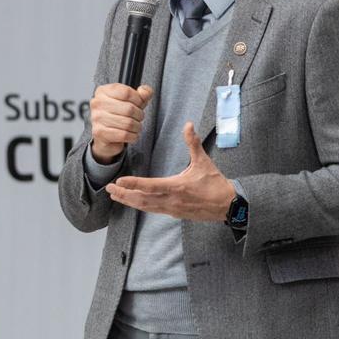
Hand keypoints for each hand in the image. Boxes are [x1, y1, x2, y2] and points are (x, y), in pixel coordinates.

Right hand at [89, 83, 153, 162]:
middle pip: (129, 108)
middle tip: (137, 118)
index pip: (126, 92)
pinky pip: (124, 135)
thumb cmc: (119, 116)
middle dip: (139, 115)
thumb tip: (145, 91)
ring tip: (134, 127)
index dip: (138, 100)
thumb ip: (142, 94)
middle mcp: (98, 103)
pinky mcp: (100, 132)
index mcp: (103, 91)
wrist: (106, 136)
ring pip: (128, 123)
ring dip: (137, 127)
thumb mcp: (132, 101)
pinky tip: (130, 134)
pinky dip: (132, 136)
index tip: (139, 105)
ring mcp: (97, 118)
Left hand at [106, 122, 235, 220]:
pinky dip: (141, 206)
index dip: (133, 184)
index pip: (149, 186)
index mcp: (177, 187)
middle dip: (124, 195)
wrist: (228, 205)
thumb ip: (193, 143)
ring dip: (130, 202)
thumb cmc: (216, 184)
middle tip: (110, 189)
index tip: (119, 182)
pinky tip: (135, 202)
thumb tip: (188, 125)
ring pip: (146, 207)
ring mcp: (173, 209)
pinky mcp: (175, 213)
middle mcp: (172, 200)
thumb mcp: (204, 162)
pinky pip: (154, 210)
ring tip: (117, 196)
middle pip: (142, 200)